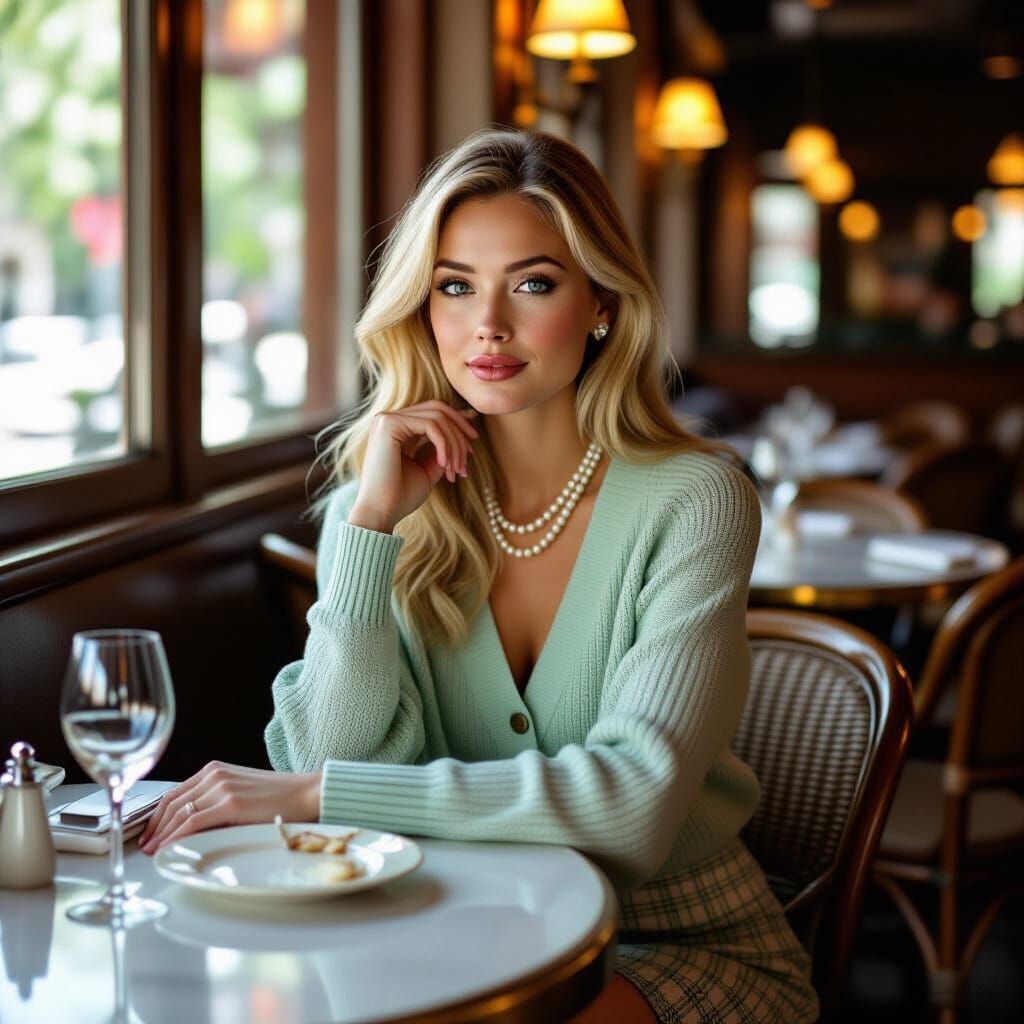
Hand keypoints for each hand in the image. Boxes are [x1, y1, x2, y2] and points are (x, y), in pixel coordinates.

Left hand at [138, 761, 321, 854]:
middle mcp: (214, 774)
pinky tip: (168, 848)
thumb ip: (216, 800)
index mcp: (215, 769)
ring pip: (179, 813)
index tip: (149, 832)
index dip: (157, 815)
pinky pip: (192, 822)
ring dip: (161, 835)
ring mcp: (221, 787)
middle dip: (154, 828)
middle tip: (146, 846)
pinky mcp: (230, 803)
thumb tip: (190, 826)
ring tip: (153, 852)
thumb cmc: (278, 797)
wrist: (305, 793)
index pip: (174, 793)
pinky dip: (175, 837)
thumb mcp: (239, 791)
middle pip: (171, 803)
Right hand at [348, 401, 479, 532]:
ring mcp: (387, 419)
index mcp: (396, 428)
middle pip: (437, 409)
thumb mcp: (428, 469)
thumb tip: (464, 432)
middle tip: (471, 454)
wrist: (381, 512)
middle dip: (460, 429)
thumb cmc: (402, 496)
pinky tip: (444, 464)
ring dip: (454, 443)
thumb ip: (442, 450)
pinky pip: (431, 425)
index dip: (457, 420)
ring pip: (437, 417)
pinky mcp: (388, 424)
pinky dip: (444, 444)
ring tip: (456, 469)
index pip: (432, 412)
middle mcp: (389, 419)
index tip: (474, 440)